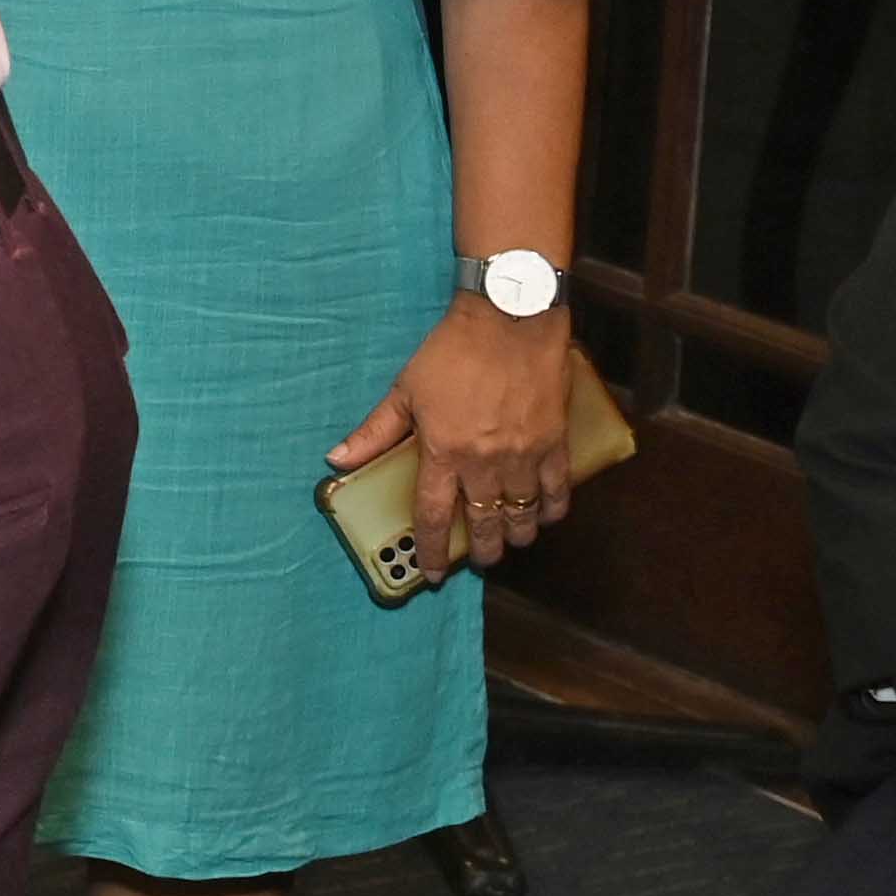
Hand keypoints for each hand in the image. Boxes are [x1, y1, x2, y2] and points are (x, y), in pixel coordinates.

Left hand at [325, 296, 575, 575]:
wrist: (509, 320)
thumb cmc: (452, 351)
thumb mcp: (404, 390)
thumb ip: (374, 432)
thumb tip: (337, 459)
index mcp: (444, 453)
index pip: (434, 516)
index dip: (431, 551)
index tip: (430, 575)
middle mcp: (485, 463)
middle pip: (485, 524)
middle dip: (483, 550)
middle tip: (480, 561)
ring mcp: (524, 455)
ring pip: (523, 514)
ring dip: (517, 534)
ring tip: (511, 540)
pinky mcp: (555, 442)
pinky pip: (559, 490)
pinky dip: (553, 508)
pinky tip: (546, 515)